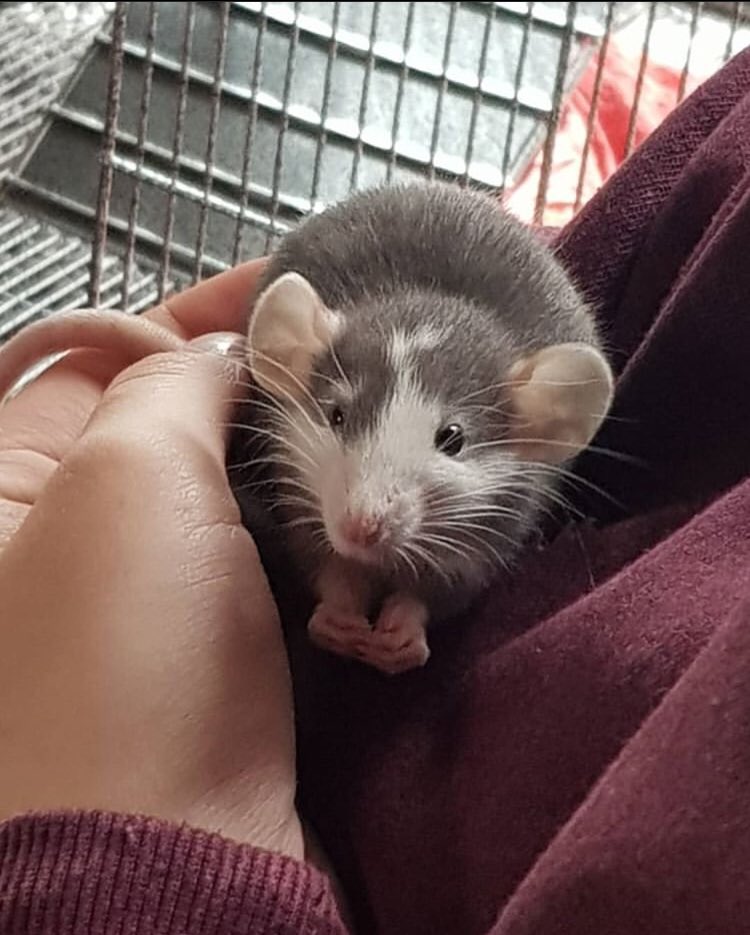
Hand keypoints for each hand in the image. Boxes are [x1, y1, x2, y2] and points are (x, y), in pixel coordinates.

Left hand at [0, 261, 304, 858]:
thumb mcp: (127, 484)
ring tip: (364, 460)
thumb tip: (224, 352)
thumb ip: (173, 386)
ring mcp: (151, 600)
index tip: (291, 292)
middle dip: (265, 397)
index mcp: (14, 483)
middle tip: (351, 369)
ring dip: (304, 479)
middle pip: (183, 425)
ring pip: (241, 498)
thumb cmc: (122, 672)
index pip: (109, 354)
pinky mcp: (215, 652)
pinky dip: (318, 551)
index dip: (198, 313)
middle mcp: (73, 538)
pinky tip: (359, 551)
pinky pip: (273, 568)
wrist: (174, 862)